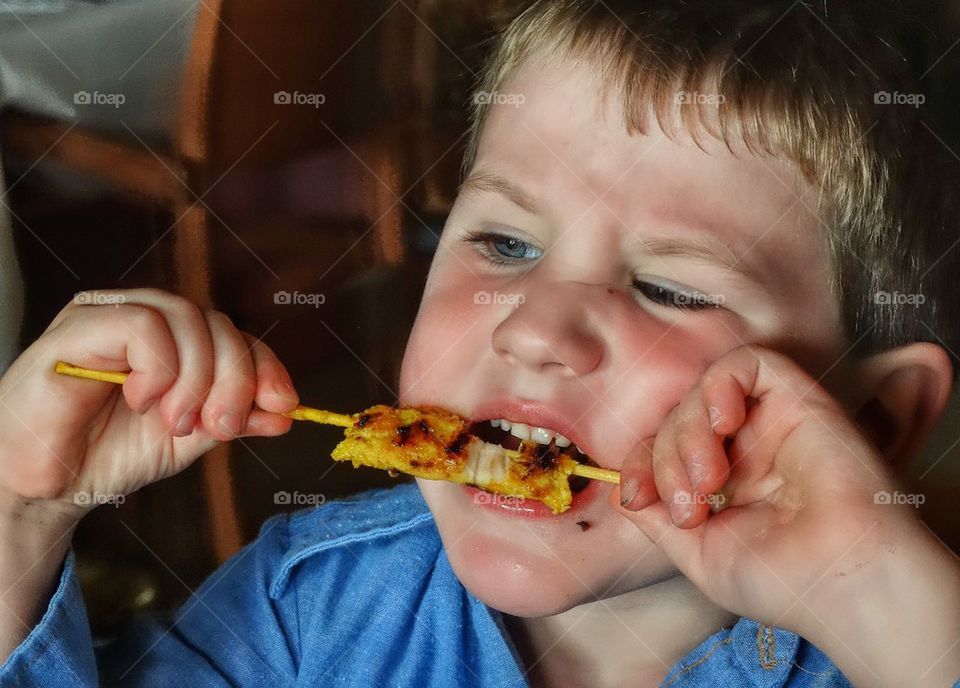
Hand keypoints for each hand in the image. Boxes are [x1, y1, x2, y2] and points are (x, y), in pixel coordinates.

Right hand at [0, 288, 299, 520]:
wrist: (44, 486)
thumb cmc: (108, 454)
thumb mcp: (189, 438)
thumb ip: (236, 418)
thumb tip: (287, 412)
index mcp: (175, 338)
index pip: (234, 335)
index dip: (265, 366)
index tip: (284, 405)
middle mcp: (145, 316)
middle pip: (217, 324)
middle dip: (235, 379)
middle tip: (221, 426)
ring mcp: (110, 314)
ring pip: (185, 317)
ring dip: (197, 378)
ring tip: (176, 420)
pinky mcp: (78, 326)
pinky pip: (142, 325)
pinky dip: (159, 367)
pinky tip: (142, 399)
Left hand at [614, 345, 959, 685]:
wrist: (844, 582)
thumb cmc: (781, 580)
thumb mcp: (696, 554)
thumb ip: (655, 517)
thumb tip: (621, 490)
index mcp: (723, 485)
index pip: (661, 448)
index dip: (640, 464)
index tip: (637, 496)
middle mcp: (746, 449)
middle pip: (675, 420)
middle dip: (664, 459)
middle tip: (691, 507)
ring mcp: (771, 424)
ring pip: (702, 392)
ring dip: (687, 431)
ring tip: (710, 480)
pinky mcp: (799, 399)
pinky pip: (746, 363)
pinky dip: (719, 386)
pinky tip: (724, 424)